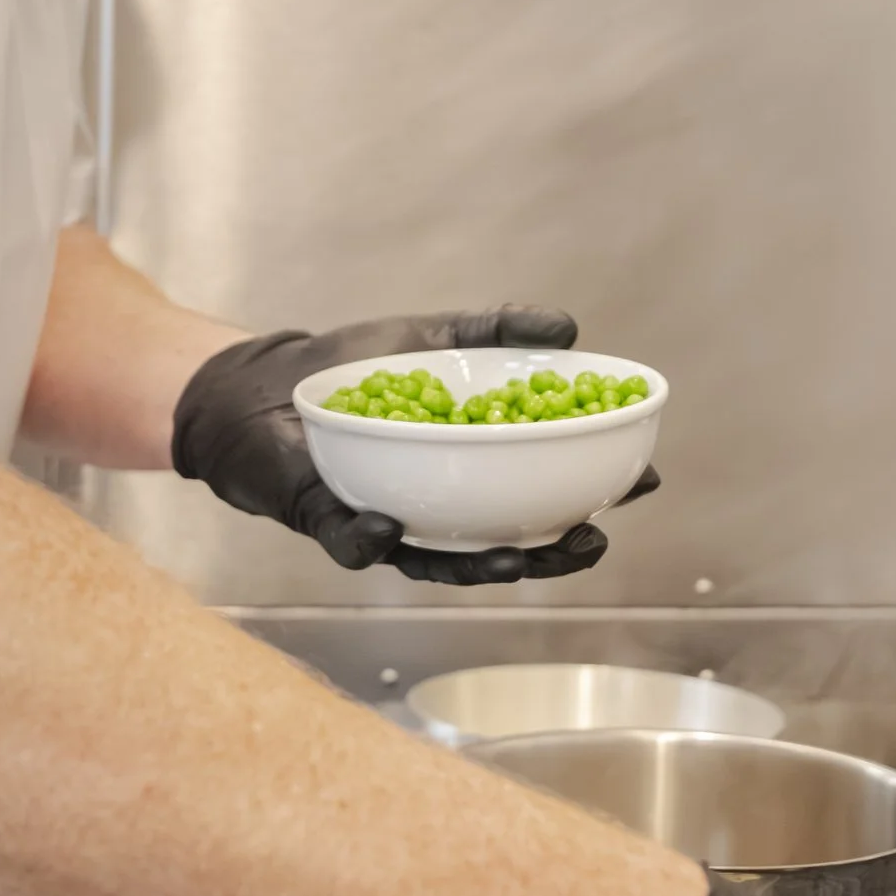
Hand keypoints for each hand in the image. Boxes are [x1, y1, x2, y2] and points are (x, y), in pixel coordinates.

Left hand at [171, 310, 658, 584]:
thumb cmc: (348, 369)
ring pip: (441, 563)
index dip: (592, 496)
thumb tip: (570, 328)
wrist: (257, 384)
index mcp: (467, 473)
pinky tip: (394, 529)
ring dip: (481, 567)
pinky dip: (375, 540)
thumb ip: (496, 333)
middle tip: (591, 540)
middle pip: (508, 546)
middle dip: (553, 553)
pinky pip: (356, 545)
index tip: (638, 481)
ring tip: (518, 559)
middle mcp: (435, 510)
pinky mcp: (327, 524)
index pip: (542, 493)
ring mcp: (385, 522)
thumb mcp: (431, 337)